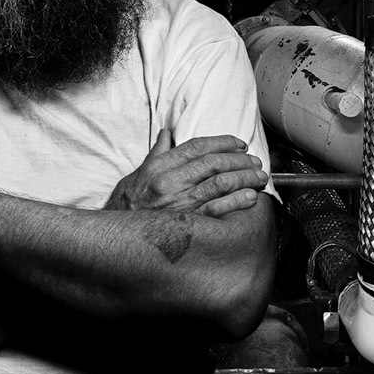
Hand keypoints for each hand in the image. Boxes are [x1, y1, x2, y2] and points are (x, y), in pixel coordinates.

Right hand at [104, 130, 267, 217]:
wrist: (114, 240)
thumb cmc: (125, 207)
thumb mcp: (136, 175)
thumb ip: (157, 154)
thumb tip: (168, 134)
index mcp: (159, 167)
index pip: (198, 147)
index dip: (223, 142)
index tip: (239, 144)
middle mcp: (170, 183)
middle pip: (214, 163)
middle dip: (240, 160)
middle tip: (255, 161)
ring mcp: (179, 204)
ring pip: (220, 184)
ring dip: (244, 178)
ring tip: (259, 177)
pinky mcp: (187, 226)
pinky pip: (218, 210)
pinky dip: (237, 201)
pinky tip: (250, 197)